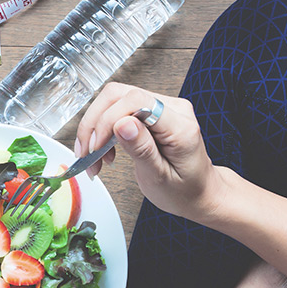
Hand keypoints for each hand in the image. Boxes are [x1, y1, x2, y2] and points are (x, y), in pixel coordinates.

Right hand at [74, 82, 225, 222]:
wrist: (198, 192)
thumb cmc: (183, 190)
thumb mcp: (160, 178)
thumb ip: (142, 149)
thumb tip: (122, 124)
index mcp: (180, 127)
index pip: (136, 101)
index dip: (108, 120)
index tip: (96, 147)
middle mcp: (173, 109)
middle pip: (119, 95)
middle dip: (95, 123)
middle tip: (87, 153)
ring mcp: (163, 107)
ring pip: (114, 99)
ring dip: (95, 127)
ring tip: (93, 157)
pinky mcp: (152, 111)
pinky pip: (118, 109)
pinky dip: (103, 129)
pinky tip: (103, 151)